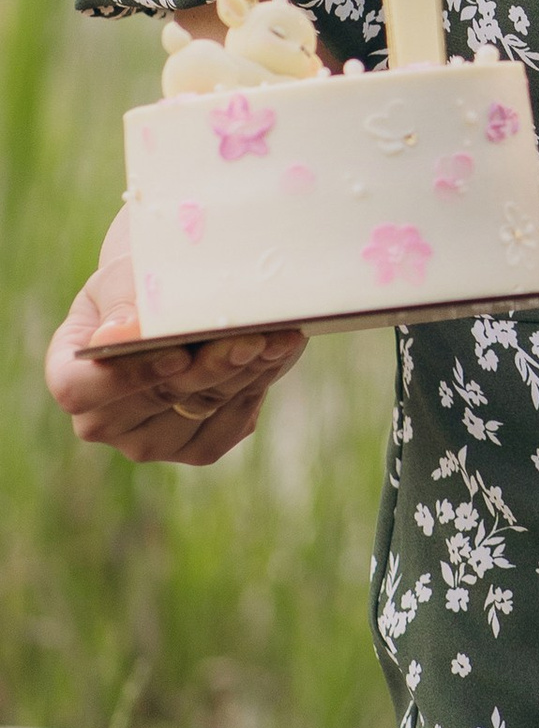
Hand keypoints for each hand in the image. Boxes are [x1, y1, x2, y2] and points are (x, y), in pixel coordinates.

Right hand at [45, 214, 305, 467]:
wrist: (173, 302)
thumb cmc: (139, 284)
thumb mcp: (125, 279)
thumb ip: (122, 306)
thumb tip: (114, 337)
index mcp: (71, 376)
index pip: (83, 390)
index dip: (130, 375)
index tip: (177, 352)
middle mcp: (103, 421)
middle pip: (160, 398)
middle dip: (211, 364)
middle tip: (252, 336)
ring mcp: (150, 441)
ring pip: (205, 407)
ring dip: (246, 370)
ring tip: (278, 335)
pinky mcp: (196, 448)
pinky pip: (232, 423)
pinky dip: (260, 383)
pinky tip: (279, 350)